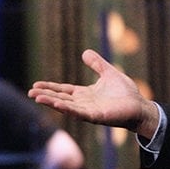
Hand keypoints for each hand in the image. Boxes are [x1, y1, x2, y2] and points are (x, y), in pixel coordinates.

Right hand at [28, 49, 159, 138]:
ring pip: (66, 106)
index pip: (64, 90)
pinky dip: (67, 108)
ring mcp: (89, 110)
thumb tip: (84, 52)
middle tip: (30, 92)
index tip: (35, 84)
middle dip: (46, 95)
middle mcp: (84, 103)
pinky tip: (57, 104)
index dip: (50, 88)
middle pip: (61, 98)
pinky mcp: (96, 116)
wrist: (139, 105)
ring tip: (37, 98)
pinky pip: (79, 112)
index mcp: (85, 94)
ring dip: (52, 102)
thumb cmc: (126, 92)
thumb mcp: (109, 73)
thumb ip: (97, 64)